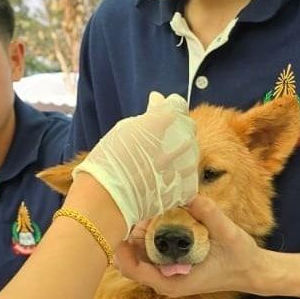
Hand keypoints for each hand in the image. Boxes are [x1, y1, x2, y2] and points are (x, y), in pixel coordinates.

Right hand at [74, 92, 198, 233]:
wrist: (108, 198)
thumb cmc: (110, 160)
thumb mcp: (125, 128)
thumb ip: (150, 114)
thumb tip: (158, 100)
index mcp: (166, 119)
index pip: (178, 105)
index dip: (169, 111)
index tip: (159, 117)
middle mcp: (181, 139)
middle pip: (188, 129)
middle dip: (176, 133)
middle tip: (156, 144)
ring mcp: (187, 164)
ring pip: (191, 154)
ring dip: (178, 156)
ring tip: (156, 166)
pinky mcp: (187, 187)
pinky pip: (189, 177)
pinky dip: (179, 178)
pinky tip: (164, 183)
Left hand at [115, 196, 269, 297]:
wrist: (253, 272)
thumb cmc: (240, 258)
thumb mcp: (227, 233)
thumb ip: (208, 213)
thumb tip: (188, 192)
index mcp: (173, 281)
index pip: (134, 270)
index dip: (121, 249)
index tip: (121, 225)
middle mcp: (166, 282)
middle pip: (129, 263)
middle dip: (125, 238)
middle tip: (129, 209)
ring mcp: (168, 277)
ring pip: (137, 259)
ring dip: (134, 237)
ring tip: (139, 209)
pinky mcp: (172, 269)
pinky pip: (149, 256)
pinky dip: (145, 240)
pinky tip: (150, 218)